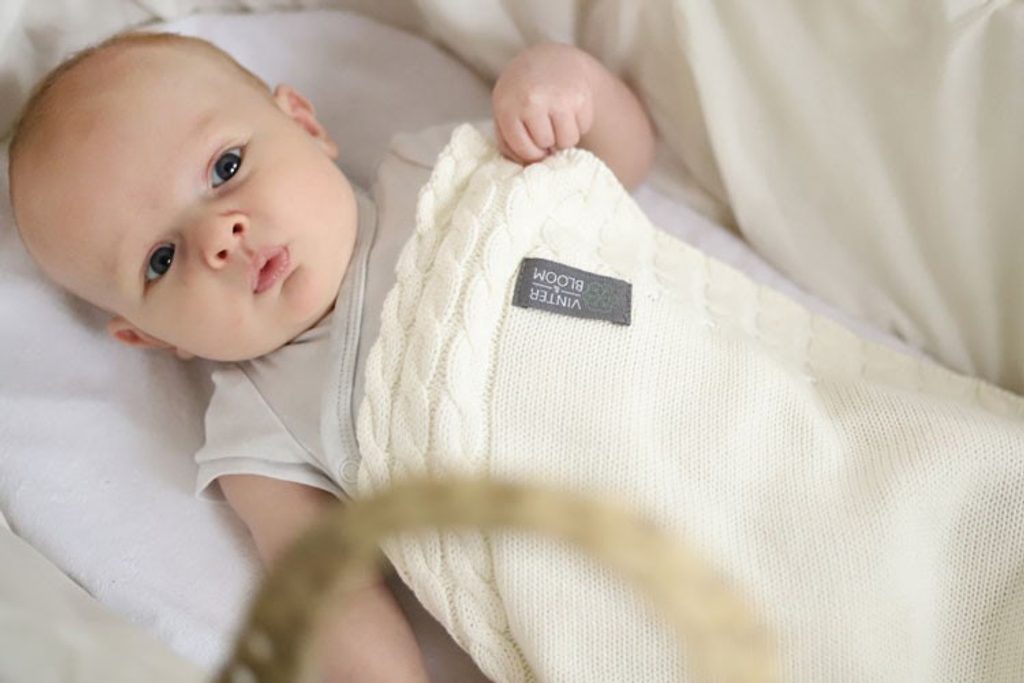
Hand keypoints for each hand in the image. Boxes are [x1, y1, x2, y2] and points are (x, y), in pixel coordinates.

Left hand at [491, 43, 595, 163]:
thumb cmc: (521, 95)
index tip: (532, 142)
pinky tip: (567, 109)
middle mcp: (532, 101)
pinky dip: (577, 124)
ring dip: (563, 136)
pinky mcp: (581, 96)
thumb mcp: (505, 113)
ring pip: (568, 141)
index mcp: (507, 108)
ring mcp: (558, 97)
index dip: (532, 152)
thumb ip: (510, 144)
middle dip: (547, 140)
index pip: (526, 151)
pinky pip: (583, 128)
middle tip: (543, 123)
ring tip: (555, 119)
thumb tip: (528, 169)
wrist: (548, 59)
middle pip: (547, 145)